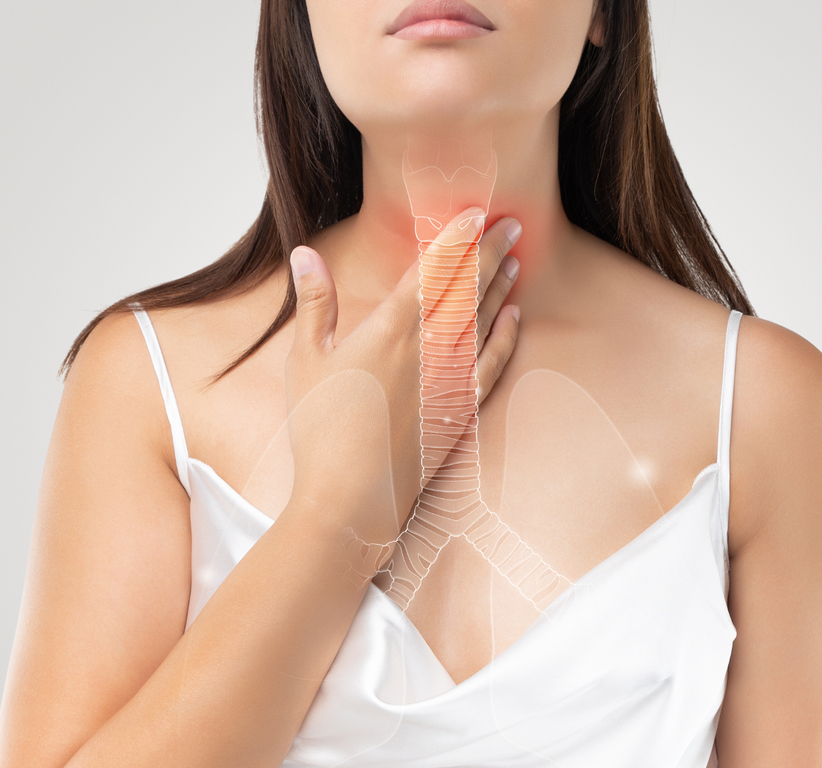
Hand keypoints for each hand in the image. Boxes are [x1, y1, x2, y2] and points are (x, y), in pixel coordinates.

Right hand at [283, 208, 522, 547]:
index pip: (432, 270)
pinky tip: (515, 318)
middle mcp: (428, 350)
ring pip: (484, 322)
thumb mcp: (306, 360)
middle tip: (512, 223)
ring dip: (501, 287)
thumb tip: (305, 253)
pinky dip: (506, 338)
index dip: (457, 239)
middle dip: (490, 252)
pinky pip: (492, 364)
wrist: (350, 498)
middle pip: (467, 289)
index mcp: (389, 330)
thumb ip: (314, 303)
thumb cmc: (320, 429)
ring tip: (516, 259)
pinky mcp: (460, 412)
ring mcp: (449, 382)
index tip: (477, 214)